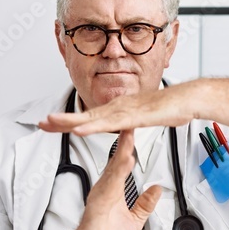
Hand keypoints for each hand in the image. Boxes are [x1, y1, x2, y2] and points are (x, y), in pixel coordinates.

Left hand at [39, 81, 202, 135]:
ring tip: (51, 123)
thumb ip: (133, 123)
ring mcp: (123, 111)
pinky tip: (78, 130)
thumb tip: (128, 129)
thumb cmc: (170, 108)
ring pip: (91, 119)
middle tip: (41, 123)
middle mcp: (117, 107)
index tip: (52, 124)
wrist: (187, 99)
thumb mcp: (145, 119)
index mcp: (118, 109)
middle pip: (83, 116)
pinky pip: (108, 124)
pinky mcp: (131, 116)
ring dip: (70, 121)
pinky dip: (91, 127)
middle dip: (61, 120)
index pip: (89, 117)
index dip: (69, 121)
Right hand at [61, 129, 161, 229]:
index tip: (134, 131)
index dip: (128, 146)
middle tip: (130, 123)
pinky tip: (124, 161)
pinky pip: (109, 184)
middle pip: (116, 160)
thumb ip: (144, 204)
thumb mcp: (134, 220)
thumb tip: (156, 190)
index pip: (122, 163)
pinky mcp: (98, 203)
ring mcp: (100, 194)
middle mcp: (105, 189)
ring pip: (113, 169)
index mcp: (112, 190)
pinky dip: (117, 172)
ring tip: (129, 137)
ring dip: (122, 152)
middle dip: (124, 142)